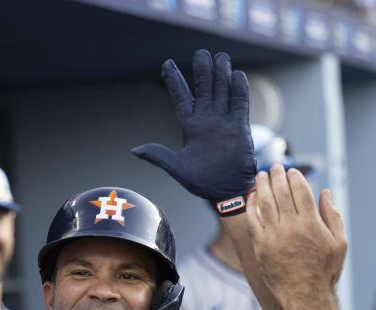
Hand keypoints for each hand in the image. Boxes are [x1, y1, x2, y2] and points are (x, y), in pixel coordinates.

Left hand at [132, 49, 255, 204]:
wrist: (227, 191)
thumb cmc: (202, 182)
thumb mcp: (177, 168)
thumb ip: (159, 156)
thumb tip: (135, 151)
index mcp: (190, 125)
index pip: (181, 97)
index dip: (174, 80)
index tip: (167, 63)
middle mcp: (207, 119)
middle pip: (205, 87)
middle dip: (203, 70)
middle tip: (201, 52)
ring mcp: (224, 121)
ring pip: (223, 91)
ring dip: (221, 74)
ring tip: (220, 56)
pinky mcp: (240, 126)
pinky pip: (240, 103)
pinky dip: (239, 89)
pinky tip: (237, 75)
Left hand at [236, 166, 346, 309]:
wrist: (305, 298)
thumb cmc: (324, 272)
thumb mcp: (338, 243)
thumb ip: (332, 216)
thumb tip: (325, 192)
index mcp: (312, 224)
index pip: (300, 190)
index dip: (294, 177)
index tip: (291, 171)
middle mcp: (291, 227)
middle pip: (281, 192)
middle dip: (277, 176)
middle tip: (274, 167)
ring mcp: (273, 236)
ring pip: (264, 203)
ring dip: (261, 186)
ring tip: (261, 176)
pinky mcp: (260, 246)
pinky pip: (253, 219)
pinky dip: (252, 205)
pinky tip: (252, 197)